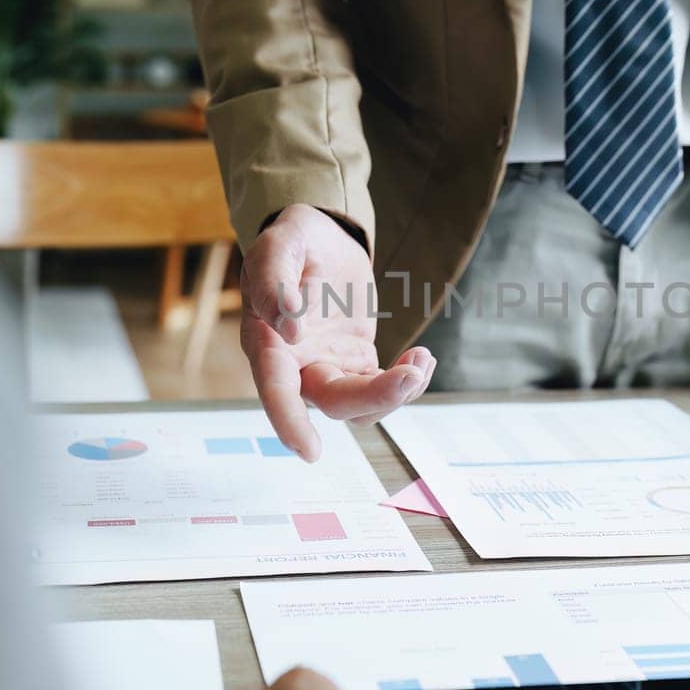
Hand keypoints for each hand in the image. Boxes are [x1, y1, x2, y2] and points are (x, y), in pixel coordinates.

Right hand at [241, 204, 434, 460]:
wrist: (323, 237)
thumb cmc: (294, 241)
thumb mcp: (281, 243)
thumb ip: (274, 280)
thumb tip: (288, 328)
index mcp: (267, 343)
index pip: (275, 390)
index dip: (288, 423)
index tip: (311, 451)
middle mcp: (296, 366)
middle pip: (332, 402)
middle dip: (375, 397)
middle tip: (412, 372)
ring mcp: (329, 368)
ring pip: (361, 406)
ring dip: (397, 393)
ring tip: (423, 359)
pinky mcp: (357, 364)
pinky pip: (382, 390)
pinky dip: (407, 382)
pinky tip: (422, 357)